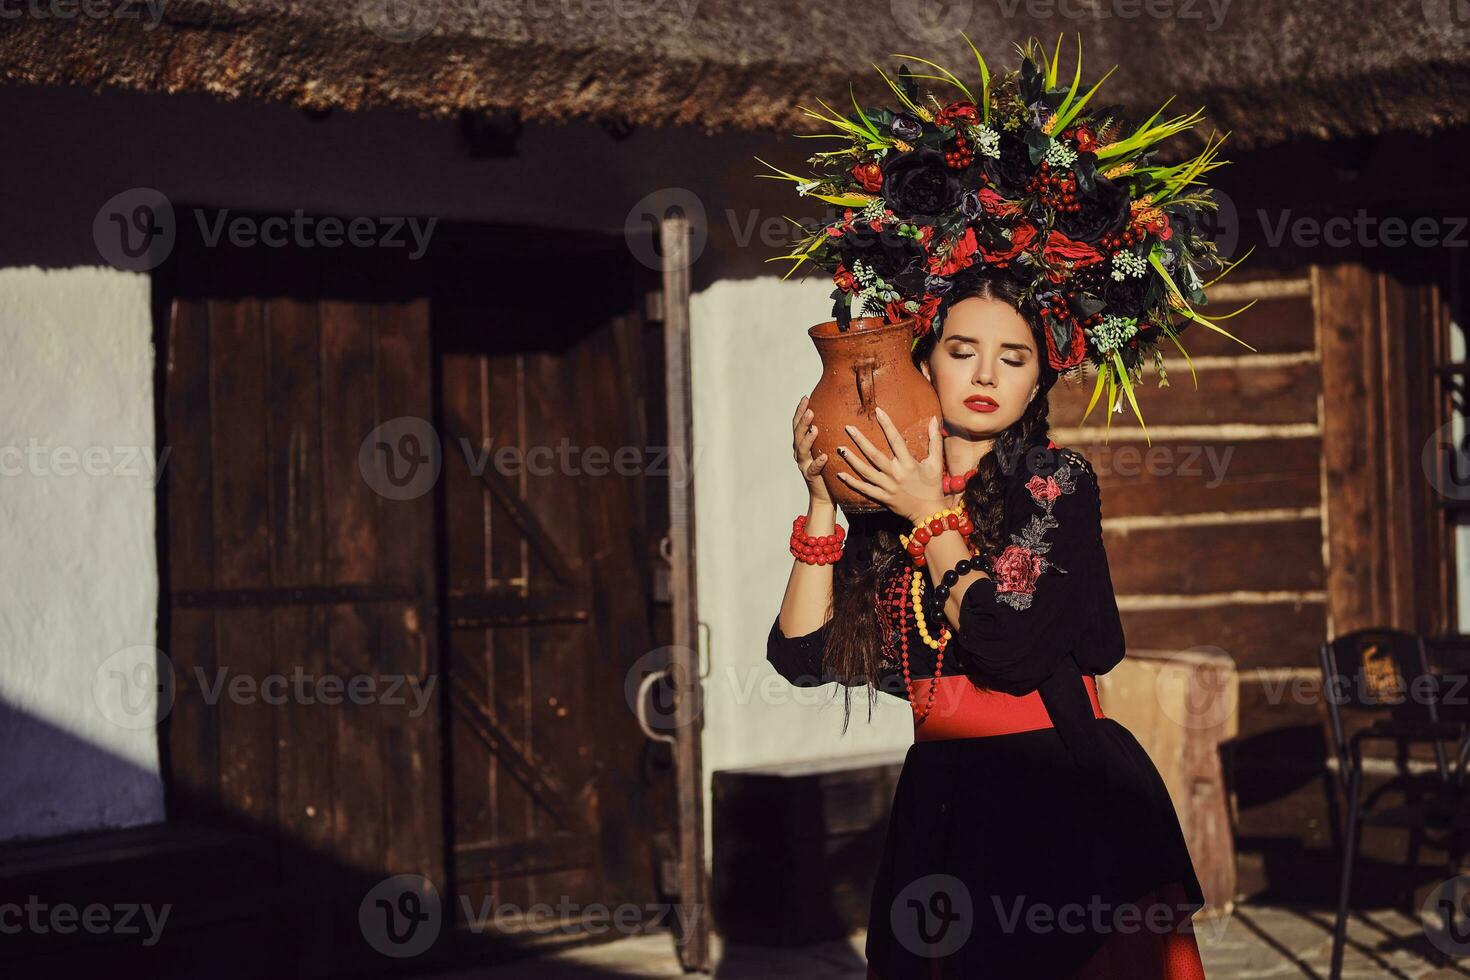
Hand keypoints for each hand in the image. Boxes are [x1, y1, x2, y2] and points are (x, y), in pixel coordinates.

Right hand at [791, 395, 832, 505]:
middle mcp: (801, 453)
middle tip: (809, 409)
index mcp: (803, 444)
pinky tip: (824, 456)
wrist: (825, 495)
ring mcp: (804, 465)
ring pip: (802, 450)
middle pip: (798, 434)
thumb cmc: (829, 468)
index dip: (800, 411)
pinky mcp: (811, 477)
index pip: (798, 424)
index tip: (806, 397)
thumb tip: (843, 411)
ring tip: (814, 428)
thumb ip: (829, 433)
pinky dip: (817, 462)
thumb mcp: (827, 447)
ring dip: (808, 438)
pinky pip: (813, 469)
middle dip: (802, 421)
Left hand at [834, 408, 945, 524]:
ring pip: (866, 472)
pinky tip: (840, 474)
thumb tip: (934, 418)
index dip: (887, 424)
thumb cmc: (933, 485)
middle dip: (860, 441)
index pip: (896, 440)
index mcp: (909, 463)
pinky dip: (852, 483)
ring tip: (840, 448)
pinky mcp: (883, 498)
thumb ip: (935, 439)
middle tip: (848, 428)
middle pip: (874, 455)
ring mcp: (887, 487)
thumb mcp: (936, 462)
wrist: (929, 512)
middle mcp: (896, 474)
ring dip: (852, 460)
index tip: (878, 411)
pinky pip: (864, 490)